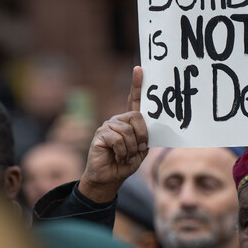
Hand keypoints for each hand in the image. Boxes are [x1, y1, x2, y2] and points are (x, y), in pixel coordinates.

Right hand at [77, 66, 148, 202]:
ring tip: (125, 157)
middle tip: (138, 150)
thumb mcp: (139, 152)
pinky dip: (122, 152)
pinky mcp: (100, 134)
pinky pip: (117, 139)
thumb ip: (144, 139)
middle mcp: (118, 120)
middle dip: (141, 136)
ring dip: (131, 149)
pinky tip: (117, 157)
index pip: (134, 100)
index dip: (137, 85)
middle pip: (136, 117)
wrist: (108, 178)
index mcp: (128, 122)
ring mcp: (107, 126)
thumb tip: (148, 131)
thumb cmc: (124, 164)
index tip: (139, 69)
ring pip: (128, 132)